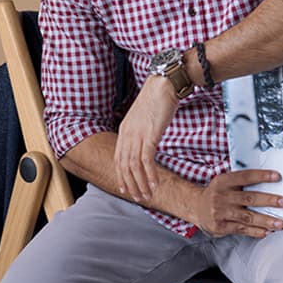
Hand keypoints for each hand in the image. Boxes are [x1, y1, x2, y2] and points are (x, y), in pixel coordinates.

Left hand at [114, 74, 178, 200]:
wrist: (163, 84)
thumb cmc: (157, 99)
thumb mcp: (143, 117)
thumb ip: (141, 131)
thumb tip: (146, 142)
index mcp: (124, 130)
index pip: (118, 158)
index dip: (121, 176)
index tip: (126, 188)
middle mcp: (128, 134)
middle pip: (124, 166)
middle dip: (131, 184)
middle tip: (138, 198)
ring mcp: (137, 135)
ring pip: (134, 166)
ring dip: (140, 183)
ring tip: (147, 195)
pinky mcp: (150, 135)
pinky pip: (147, 160)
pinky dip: (149, 174)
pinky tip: (155, 183)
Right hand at [192, 170, 282, 237]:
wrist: (195, 207)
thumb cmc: (216, 193)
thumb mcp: (224, 182)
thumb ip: (240, 181)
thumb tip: (266, 181)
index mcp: (224, 181)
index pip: (245, 177)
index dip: (261, 176)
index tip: (277, 176)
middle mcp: (222, 196)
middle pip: (249, 198)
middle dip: (269, 200)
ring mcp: (221, 212)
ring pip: (248, 217)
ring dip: (266, 220)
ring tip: (280, 223)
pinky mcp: (221, 226)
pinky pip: (242, 229)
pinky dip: (256, 231)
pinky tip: (267, 232)